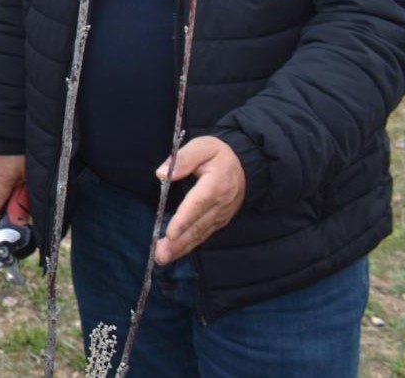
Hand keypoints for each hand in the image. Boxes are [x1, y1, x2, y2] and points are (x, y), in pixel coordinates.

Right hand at [0, 153, 27, 228]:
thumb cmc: (21, 153)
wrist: (10, 130)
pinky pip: (1, 177)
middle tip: (25, 196)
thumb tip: (29, 212)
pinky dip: (9, 179)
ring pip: (2, 188)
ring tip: (24, 178)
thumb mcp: (30, 176)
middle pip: (1, 200)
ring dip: (12, 188)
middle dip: (12, 202)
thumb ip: (28, 196)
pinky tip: (19, 170)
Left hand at [153, 136, 245, 264]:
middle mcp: (220, 204)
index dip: (184, 219)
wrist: (244, 167)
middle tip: (160, 255)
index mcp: (216, 183)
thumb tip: (162, 174)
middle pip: (197, 225)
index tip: (170, 233)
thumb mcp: (203, 146)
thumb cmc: (218, 154)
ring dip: (181, 248)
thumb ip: (183, 159)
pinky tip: (174, 254)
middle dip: (178, 242)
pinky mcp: (218, 221)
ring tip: (162, 258)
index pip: (198, 203)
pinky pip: (202, 235)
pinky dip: (188, 246)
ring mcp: (220, 215)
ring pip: (199, 234)